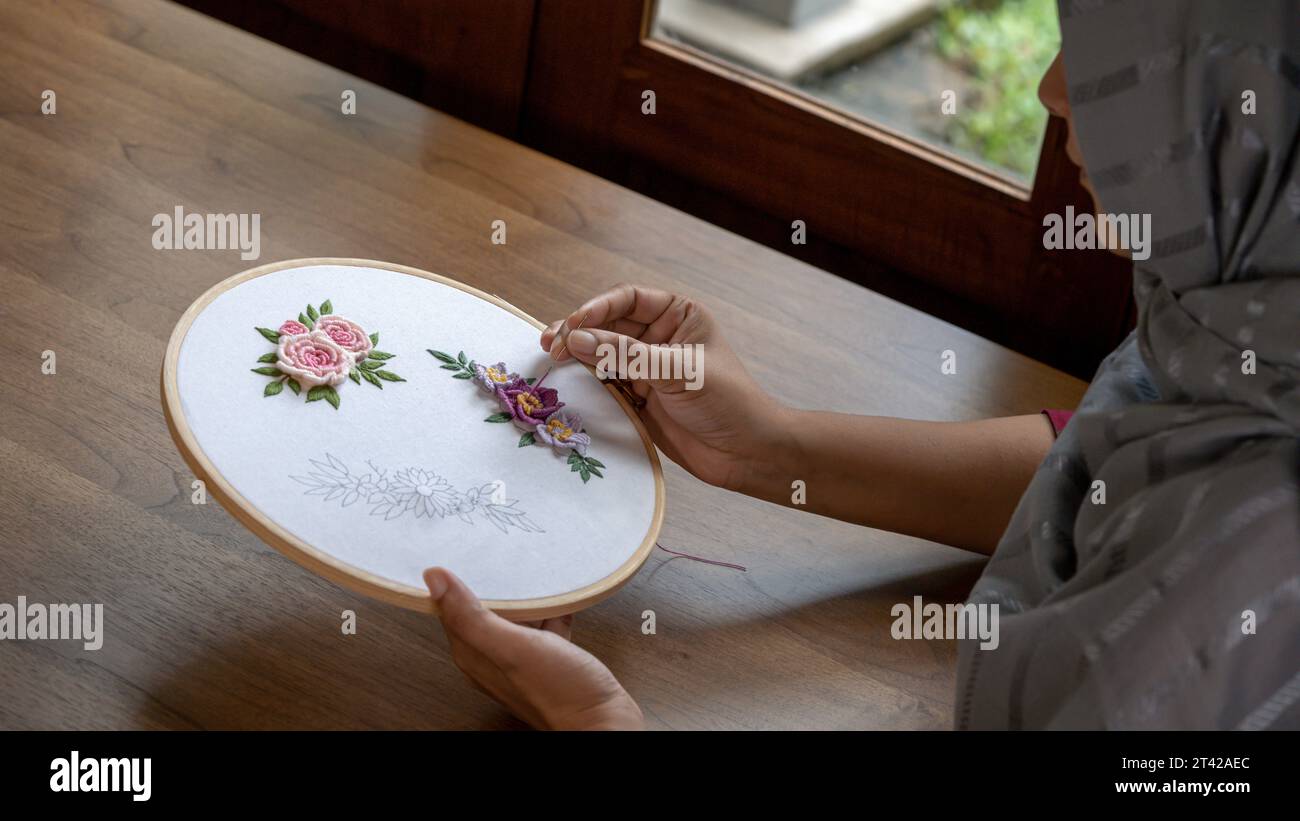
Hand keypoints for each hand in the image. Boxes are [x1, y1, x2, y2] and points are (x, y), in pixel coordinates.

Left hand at [424, 567, 643, 729]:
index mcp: (476, 654)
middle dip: (487, 582)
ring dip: (521, 594)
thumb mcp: (510, 647)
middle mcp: (495, 658)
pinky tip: (560, 594)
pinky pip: (545, 625)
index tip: (454, 552)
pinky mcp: (552, 658)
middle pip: (483, 611)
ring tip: (525, 563)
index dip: (451, 583)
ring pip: (515, 616)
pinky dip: (550, 608)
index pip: (451, 611)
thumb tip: (433, 578)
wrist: (602, 721)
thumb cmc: (558, 691)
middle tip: (490, 548)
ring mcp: (524, 659)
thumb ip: (471, 616)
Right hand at [540, 284, 785, 489]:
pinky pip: (605, 384)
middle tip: (551, 345)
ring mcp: (647, 369)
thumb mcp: (678, 371)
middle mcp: (660, 338)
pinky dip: (586, 382)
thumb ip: (627, 355)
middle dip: (579, 332)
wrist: (747, 454)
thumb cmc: (728, 402)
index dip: (597, 309)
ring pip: (602, 355)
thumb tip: (577, 338)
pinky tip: (567, 381)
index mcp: (679, 316)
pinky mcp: (639, 398)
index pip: (628, 300)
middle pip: (608, 326)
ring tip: (550, 358)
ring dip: (577, 356)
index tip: (573, 324)